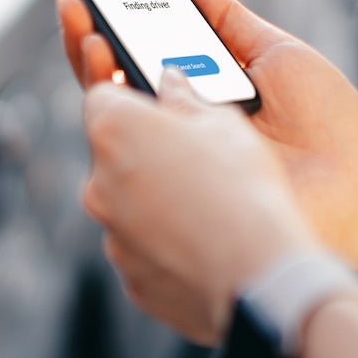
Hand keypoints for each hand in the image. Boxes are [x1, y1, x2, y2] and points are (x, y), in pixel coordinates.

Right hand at [58, 0, 357, 277]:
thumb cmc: (329, 123)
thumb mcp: (276, 53)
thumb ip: (228, 20)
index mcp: (201, 89)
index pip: (141, 54)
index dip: (112, 23)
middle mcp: (181, 124)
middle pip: (114, 81)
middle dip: (88, 40)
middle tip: (76, 6)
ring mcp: (177, 159)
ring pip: (112, 115)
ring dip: (94, 71)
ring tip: (92, 35)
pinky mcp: (180, 191)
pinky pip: (133, 157)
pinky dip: (117, 120)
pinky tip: (115, 83)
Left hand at [82, 69, 315, 344]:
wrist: (259, 270)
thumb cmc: (244, 186)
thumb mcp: (224, 122)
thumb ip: (185, 98)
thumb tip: (170, 82)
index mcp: (115, 130)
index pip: (101, 96)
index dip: (129, 97)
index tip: (154, 103)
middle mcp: (98, 182)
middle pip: (111, 153)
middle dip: (143, 150)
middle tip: (191, 154)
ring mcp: (111, 234)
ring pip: (126, 204)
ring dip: (153, 198)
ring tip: (206, 203)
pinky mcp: (130, 275)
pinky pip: (142, 248)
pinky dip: (165, 242)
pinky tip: (206, 240)